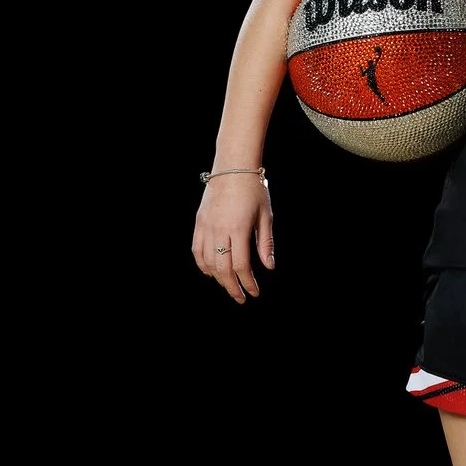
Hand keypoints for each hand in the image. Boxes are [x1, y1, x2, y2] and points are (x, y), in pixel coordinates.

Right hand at [193, 172, 275, 304]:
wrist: (233, 167)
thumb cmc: (254, 190)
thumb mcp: (266, 215)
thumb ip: (265, 243)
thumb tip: (269, 267)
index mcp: (238, 228)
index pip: (240, 265)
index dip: (247, 283)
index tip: (254, 292)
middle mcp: (219, 229)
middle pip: (222, 268)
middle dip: (232, 287)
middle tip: (241, 297)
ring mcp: (206, 226)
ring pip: (207, 262)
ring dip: (218, 278)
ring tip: (229, 285)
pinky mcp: (199, 222)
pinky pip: (196, 250)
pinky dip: (203, 264)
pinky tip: (211, 271)